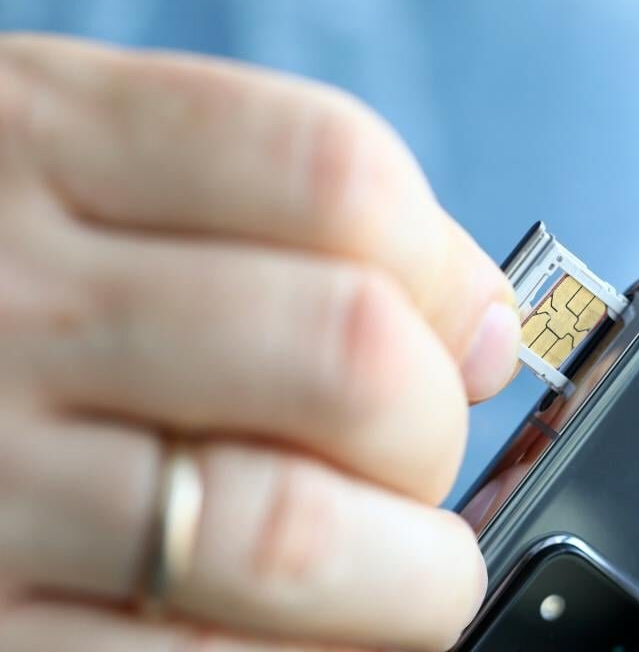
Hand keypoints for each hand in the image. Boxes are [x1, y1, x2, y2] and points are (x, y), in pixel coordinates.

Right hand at [0, 35, 519, 650]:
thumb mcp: (95, 162)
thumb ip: (290, 211)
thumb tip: (485, 328)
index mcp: (52, 141)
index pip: (334, 174)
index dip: (442, 265)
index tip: (462, 329)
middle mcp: (14, 300)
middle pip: (347, 352)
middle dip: (433, 426)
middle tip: (416, 454)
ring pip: (291, 532)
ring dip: (410, 574)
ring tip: (408, 568)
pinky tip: (325, 633)